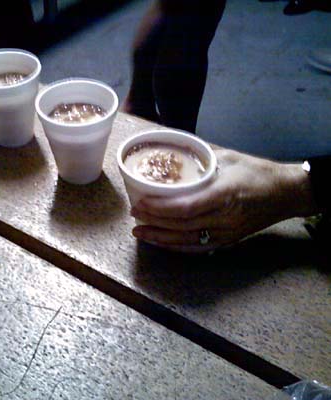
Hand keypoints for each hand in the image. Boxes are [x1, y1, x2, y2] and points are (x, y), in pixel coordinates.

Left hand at [131, 148, 315, 252]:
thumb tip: (170, 150)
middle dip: (154, 222)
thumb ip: (199, 156)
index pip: (185, 207)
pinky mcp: (228, 241)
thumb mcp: (228, 157)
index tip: (139, 203)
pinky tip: (161, 242)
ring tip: (139, 232)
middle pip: (182, 225)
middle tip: (134, 215)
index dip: (159, 208)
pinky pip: (197, 247)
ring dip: (160, 238)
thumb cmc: (256, 172)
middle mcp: (225, 218)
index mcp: (225, 194)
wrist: (286, 193)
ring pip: (187, 240)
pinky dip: (176, 246)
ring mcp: (227, 233)